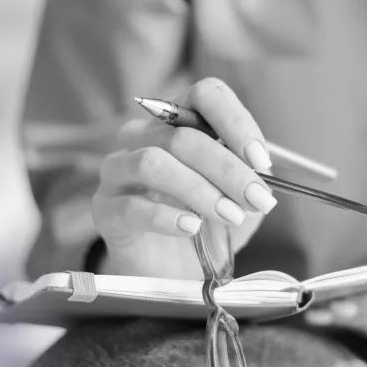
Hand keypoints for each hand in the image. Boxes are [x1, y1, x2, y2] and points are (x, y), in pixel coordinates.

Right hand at [92, 78, 277, 279]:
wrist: (170, 270)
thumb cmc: (204, 224)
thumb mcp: (237, 198)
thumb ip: (250, 180)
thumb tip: (261, 175)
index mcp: (180, 121)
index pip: (206, 95)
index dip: (236, 123)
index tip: (261, 161)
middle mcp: (144, 136)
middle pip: (183, 135)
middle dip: (228, 169)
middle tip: (256, 199)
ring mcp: (119, 170)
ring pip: (153, 162)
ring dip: (199, 190)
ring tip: (229, 216)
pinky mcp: (105, 208)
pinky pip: (130, 205)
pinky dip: (166, 217)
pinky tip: (190, 228)